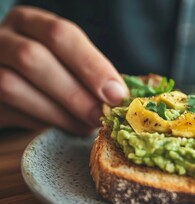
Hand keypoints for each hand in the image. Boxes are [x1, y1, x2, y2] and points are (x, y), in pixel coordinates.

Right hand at [0, 6, 127, 133]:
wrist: (7, 80)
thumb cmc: (48, 69)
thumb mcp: (66, 58)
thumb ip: (89, 70)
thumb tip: (120, 96)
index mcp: (29, 22)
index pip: (60, 34)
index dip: (91, 65)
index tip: (116, 94)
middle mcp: (1, 38)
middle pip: (33, 58)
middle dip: (74, 93)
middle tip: (101, 117)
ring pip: (12, 86)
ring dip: (57, 113)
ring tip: (85, 127)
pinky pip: (7, 111)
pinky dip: (41, 123)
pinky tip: (64, 127)